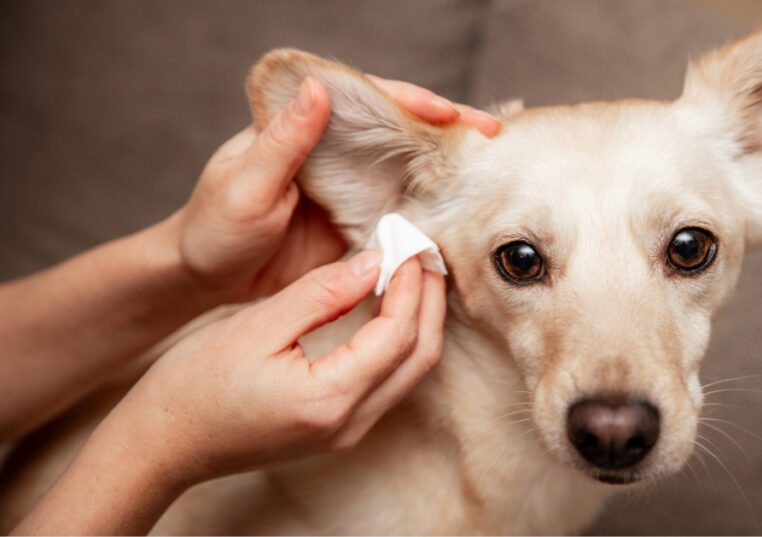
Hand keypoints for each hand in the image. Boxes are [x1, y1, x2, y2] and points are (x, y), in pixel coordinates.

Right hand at [13, 253, 445, 534]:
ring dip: (419, 319)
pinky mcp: (338, 429)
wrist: (162, 443)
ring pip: (410, 371)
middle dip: (429, 300)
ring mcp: (347, 432)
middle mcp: (349, 424)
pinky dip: (399, 340)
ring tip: (410, 270)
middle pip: (420, 357)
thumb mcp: (257, 326)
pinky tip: (387, 305)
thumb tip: (374, 262)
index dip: (410, 283)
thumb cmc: (194, 386)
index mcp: (330, 399)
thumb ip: (322, 294)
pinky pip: (389, 381)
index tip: (406, 241)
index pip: (399, 334)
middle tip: (422, 251)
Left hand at [172, 76, 497, 302]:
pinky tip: (459, 220)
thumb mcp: (244, 183)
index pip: (370, 101)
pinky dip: (432, 218)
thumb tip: (318, 87)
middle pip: (402, 132)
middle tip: (493, 135)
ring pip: (409, 172)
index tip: (450, 114)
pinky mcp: (359, 229)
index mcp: (308, 129)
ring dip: (448, 172)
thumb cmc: (215, 227)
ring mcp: (353, 191)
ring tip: (490, 173)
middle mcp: (339, 154)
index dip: (413, 103)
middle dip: (448, 131)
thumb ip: (283, 141)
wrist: (209, 281)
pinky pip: (403, 218)